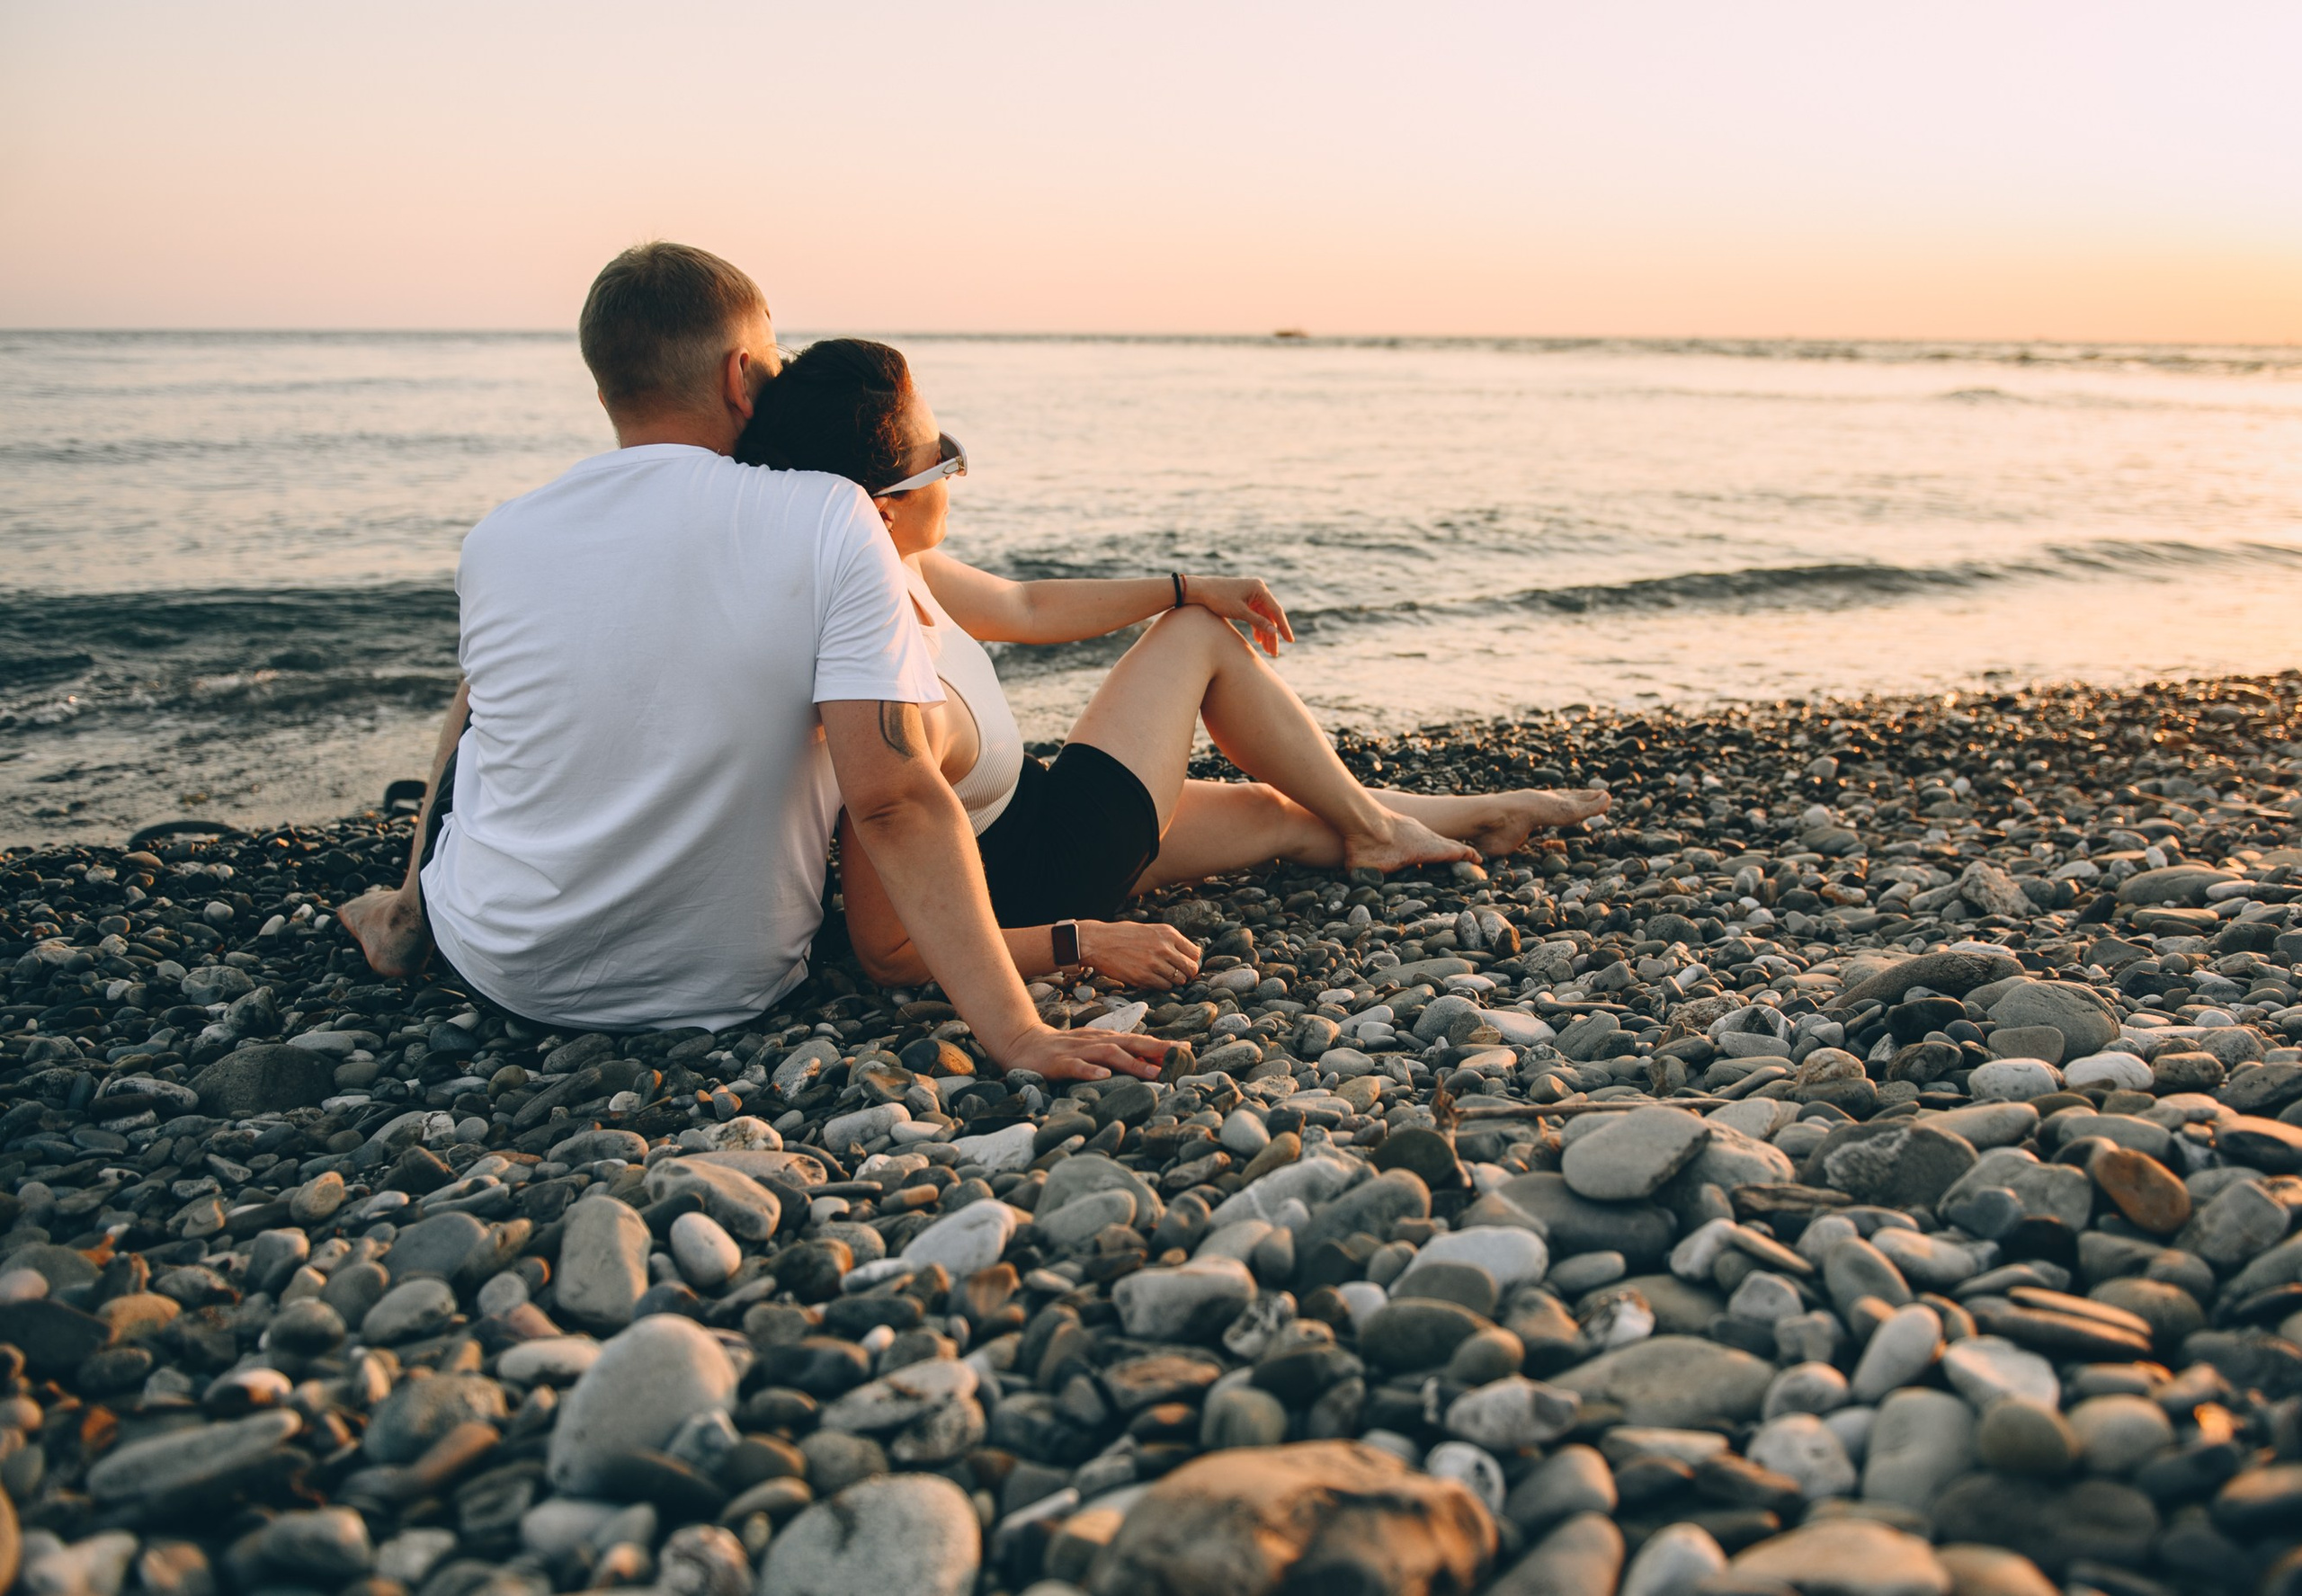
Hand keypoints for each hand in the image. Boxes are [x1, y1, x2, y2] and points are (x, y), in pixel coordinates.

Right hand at [1000, 1024, 1172, 1081]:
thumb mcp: (1091, 1049)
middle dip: (1156, 1049)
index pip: (1137, 1040)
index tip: (1187, 1049)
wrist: (1022, 1043)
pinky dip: (1091, 1071)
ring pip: (1108, 1054)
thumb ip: (1116, 1054)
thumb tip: (1148, 1064)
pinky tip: (1104, 1077)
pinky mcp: (1058, 1063)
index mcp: (1103, 1039)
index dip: (1161, 1044)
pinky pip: (1076, 1066)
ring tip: (1153, 1072)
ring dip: (1132, 1063)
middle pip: (1129, 1042)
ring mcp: (1076, 1051)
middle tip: (1180, 1056)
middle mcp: (1094, 1042)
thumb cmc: (1062, 1050)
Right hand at [1076, 920, 1201, 989]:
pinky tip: (1153, 979)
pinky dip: (1162, 985)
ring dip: (1174, 981)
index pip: (1195, 953)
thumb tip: (1188, 955)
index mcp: (1168, 933)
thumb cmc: (1123, 935)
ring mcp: (1154, 964)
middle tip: (1179, 974)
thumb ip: (1169, 940)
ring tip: (1163, 976)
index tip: (1184, 963)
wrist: (1099, 942)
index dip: (1191, 960)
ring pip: (1179, 980)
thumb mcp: (1150, 930)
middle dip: (1187, 973)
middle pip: (1191, 969)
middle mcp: (1164, 948)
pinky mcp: (1143, 977)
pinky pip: (1164, 987)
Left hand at [1183, 576, 1293, 656]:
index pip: (1276, 611)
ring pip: (1263, 617)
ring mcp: (1252, 594)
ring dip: (1265, 633)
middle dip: (1272, 635)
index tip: (1290, 641)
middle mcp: (1258, 590)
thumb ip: (1258, 622)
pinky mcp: (1245, 599)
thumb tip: (1274, 631)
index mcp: (1259, 589)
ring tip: (1267, 650)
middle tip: (1274, 652)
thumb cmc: (1218, 599)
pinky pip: (1256, 615)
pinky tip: (1258, 640)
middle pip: (1270, 616)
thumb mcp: (1239, 612)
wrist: (1200, 591)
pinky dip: (1257, 627)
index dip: (1284, 627)